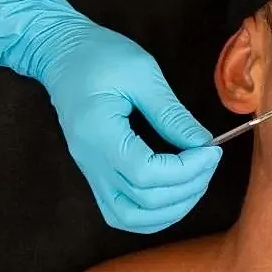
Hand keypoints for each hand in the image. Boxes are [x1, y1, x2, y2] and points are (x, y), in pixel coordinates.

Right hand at [0, 0, 221, 233]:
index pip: (145, 173)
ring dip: (172, 207)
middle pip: (142, 200)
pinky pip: (121, 212)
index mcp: (98, 132)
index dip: (186, 169)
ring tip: (198, 178)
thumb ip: (172, 114)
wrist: (60, 53)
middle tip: (210, 159)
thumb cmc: (100, 55)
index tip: (211, 149)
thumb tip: (204, 144)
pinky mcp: (95, 173)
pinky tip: (176, 193)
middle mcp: (90, 161)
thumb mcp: (142, 73)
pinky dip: (153, 213)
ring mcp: (90, 171)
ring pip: (130, 217)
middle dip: (188, 186)